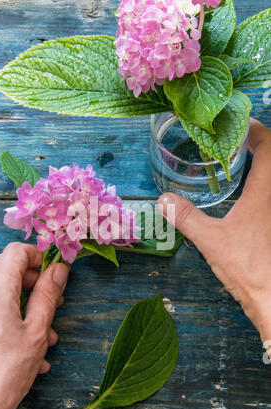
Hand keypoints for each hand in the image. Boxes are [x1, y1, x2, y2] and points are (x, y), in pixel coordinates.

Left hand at [0, 242, 69, 408]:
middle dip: (34, 281)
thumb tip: (59, 270)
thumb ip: (48, 295)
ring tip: (46, 333)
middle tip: (54, 301)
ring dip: (26, 303)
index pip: (16, 252)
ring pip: (2, 290)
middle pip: (8, 268)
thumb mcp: (36, 331)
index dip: (39, 257)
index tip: (54, 273)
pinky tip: (30, 346)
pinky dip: (12, 316)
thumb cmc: (4, 374)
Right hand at [159, 119, 270, 344]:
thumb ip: (186, 217)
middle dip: (257, 145)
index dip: (253, 130)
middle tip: (233, 143)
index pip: (268, 145)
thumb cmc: (249, 269)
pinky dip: (262, 185)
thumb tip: (164, 200)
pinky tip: (247, 197)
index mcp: (266, 192)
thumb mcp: (211, 241)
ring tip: (238, 163)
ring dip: (261, 165)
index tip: (236, 125)